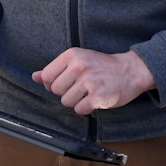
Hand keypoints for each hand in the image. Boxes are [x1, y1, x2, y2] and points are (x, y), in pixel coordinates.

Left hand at [34, 48, 154, 114]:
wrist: (130, 70)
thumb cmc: (102, 66)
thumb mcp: (78, 60)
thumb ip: (55, 69)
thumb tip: (35, 77)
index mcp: (72, 55)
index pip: (47, 77)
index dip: (54, 84)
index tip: (67, 82)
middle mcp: (79, 66)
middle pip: (56, 91)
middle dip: (66, 92)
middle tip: (81, 87)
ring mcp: (89, 81)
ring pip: (66, 102)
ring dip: (76, 101)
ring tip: (89, 93)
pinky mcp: (99, 97)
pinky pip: (79, 110)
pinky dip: (86, 108)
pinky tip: (95, 99)